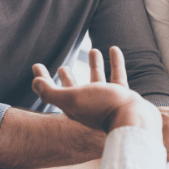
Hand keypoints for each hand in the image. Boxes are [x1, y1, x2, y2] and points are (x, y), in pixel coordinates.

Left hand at [31, 47, 161, 139]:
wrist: (133, 119)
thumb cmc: (102, 108)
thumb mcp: (72, 99)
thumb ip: (52, 92)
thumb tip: (35, 83)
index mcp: (74, 106)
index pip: (53, 91)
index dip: (43, 79)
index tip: (36, 65)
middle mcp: (89, 104)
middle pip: (75, 89)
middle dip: (68, 78)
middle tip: (62, 67)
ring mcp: (106, 100)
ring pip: (98, 80)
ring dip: (95, 65)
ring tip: (93, 50)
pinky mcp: (122, 96)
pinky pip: (117, 75)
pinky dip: (115, 62)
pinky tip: (114, 49)